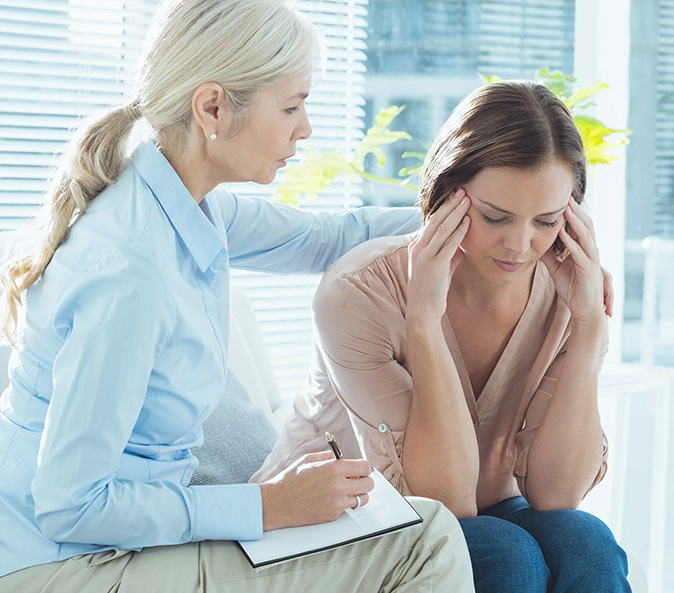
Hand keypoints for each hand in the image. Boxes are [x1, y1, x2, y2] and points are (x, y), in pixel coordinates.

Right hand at [259, 452, 373, 530]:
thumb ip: (328, 456)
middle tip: (355, 480)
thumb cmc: (290, 480)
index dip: (364, 467)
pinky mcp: (333, 515)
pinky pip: (349, 508)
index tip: (359, 469)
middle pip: (369, 484)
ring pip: (363, 499)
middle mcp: (338, 486)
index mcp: (334, 468)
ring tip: (346, 491)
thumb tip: (340, 457)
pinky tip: (333, 499)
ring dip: (357, 494)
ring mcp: (337, 502)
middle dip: (364, 481)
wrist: (278, 503)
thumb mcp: (309, 459)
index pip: (365, 467)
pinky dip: (345, 504)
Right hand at [407, 189, 470, 320]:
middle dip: (450, 204)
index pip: (431, 222)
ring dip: (456, 213)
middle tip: (462, 190)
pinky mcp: (435, 265)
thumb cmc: (431, 291)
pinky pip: (448, 244)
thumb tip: (462, 245)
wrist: (422, 311)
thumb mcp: (440, 269)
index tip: (456, 197)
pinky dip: (459, 231)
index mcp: (417, 247)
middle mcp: (419, 248)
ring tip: (467, 200)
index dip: (444, 208)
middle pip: (436, 220)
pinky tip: (468, 221)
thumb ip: (449, 255)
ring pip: (442, 228)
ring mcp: (425, 256)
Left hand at [541, 199, 604, 326]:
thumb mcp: (556, 268)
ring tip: (566, 209)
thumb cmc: (573, 288)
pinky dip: (572, 243)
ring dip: (575, 222)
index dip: (572, 213)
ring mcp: (592, 261)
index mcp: (584, 249)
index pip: (579, 226)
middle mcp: (591, 252)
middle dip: (576, 211)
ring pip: (586, 236)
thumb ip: (548, 255)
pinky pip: (580, 254)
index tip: (561, 199)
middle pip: (586, 226)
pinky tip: (563, 234)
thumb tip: (535, 242)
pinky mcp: (589, 271)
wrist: (584, 311)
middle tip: (566, 196)